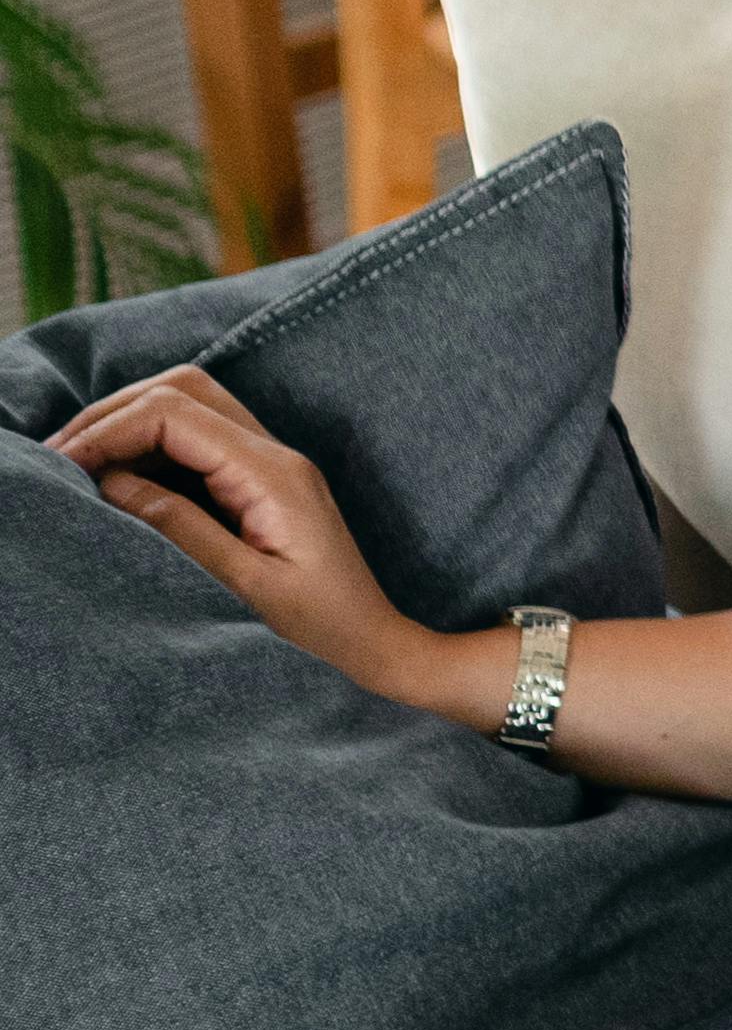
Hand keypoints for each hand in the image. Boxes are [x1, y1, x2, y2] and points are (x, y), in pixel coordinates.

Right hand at [46, 367, 482, 719]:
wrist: (372, 639)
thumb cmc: (320, 625)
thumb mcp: (244, 585)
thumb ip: (180, 528)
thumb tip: (112, 482)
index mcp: (273, 474)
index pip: (177, 414)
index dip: (111, 430)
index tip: (63, 464)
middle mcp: (275, 454)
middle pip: (183, 390)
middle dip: (115, 413)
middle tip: (60, 455)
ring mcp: (271, 462)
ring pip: (191, 404)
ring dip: (131, 422)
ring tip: (79, 462)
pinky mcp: (262, 480)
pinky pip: (200, 438)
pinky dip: (152, 443)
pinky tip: (117, 475)